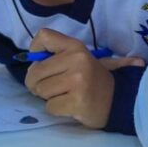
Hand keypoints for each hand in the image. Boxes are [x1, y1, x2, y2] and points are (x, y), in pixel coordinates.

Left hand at [23, 28, 144, 128]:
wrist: (117, 99)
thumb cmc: (90, 78)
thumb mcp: (77, 58)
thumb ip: (55, 56)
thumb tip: (30, 61)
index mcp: (75, 46)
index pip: (43, 36)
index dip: (35, 51)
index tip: (40, 62)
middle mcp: (76, 60)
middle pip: (35, 71)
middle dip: (36, 83)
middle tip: (49, 87)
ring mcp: (77, 81)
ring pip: (41, 90)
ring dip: (47, 97)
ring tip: (63, 95)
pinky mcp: (77, 101)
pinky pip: (49, 107)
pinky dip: (55, 109)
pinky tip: (68, 105)